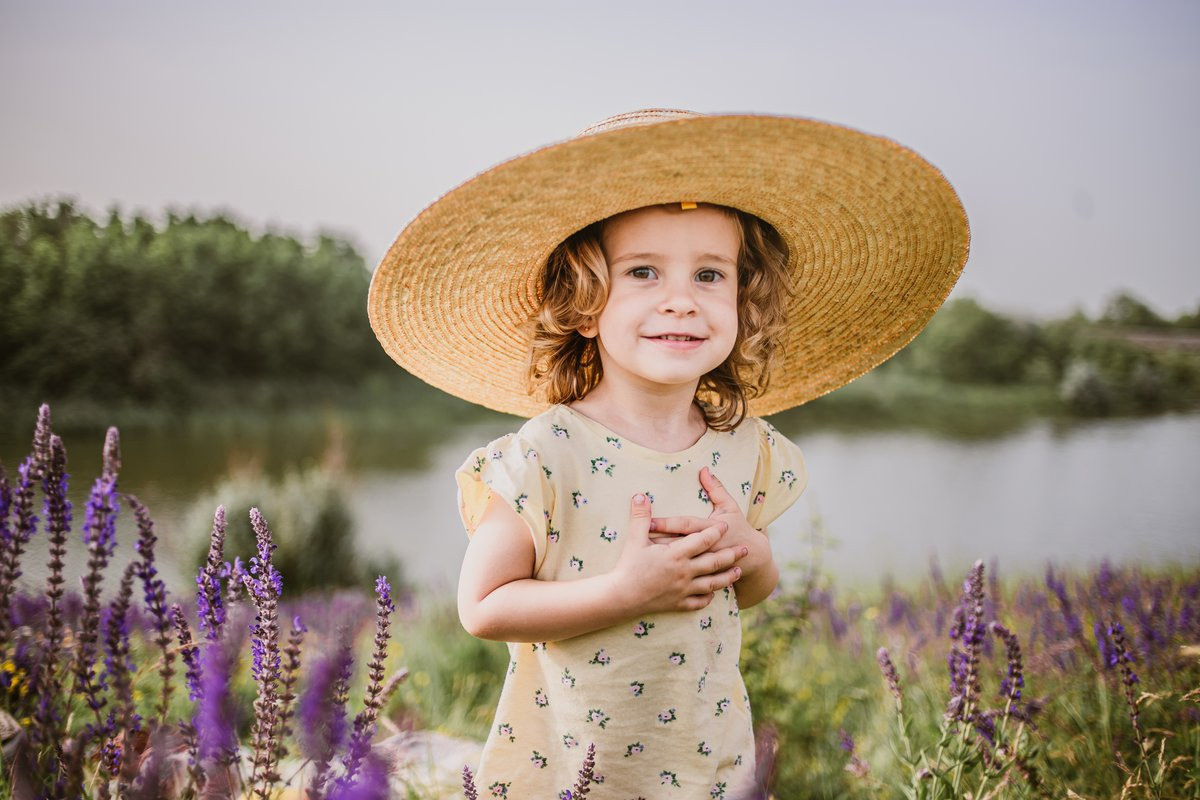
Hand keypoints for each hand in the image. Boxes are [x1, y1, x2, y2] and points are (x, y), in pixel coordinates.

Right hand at [610, 492, 748, 613]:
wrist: (622, 597)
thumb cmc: (628, 567)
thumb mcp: (635, 539)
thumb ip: (641, 517)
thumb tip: (641, 494)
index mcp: (676, 554)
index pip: (702, 541)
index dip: (715, 532)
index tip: (726, 526)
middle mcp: (684, 572)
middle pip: (714, 562)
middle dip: (731, 555)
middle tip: (746, 549)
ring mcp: (683, 590)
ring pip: (712, 584)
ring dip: (727, 577)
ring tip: (738, 571)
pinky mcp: (678, 604)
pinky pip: (699, 601)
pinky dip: (708, 597)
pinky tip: (714, 593)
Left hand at [650, 467, 771, 577]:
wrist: (752, 557)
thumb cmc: (739, 527)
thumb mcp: (730, 506)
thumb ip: (716, 488)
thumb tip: (704, 469)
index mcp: (711, 530)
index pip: (685, 526)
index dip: (667, 523)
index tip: (649, 522)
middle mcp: (706, 549)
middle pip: (678, 545)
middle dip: (657, 542)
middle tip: (636, 539)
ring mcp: (704, 565)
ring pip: (679, 563)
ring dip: (660, 560)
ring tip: (639, 556)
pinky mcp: (703, 576)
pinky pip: (683, 576)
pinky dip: (669, 575)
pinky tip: (653, 573)